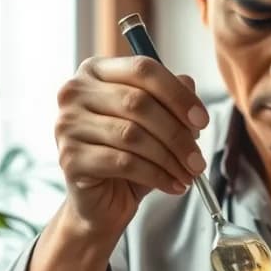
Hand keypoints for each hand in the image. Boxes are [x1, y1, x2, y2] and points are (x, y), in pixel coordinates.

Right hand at [54, 56, 209, 242]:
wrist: (102, 202)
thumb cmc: (129, 157)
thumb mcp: (156, 125)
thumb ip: (170, 99)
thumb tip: (188, 84)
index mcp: (96, 71)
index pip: (142, 69)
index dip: (178, 95)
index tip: (203, 121)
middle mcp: (75, 92)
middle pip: (139, 103)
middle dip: (177, 134)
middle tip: (198, 159)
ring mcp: (68, 124)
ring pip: (133, 135)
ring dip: (170, 158)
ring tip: (189, 174)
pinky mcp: (70, 158)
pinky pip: (124, 163)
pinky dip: (157, 175)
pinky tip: (174, 185)